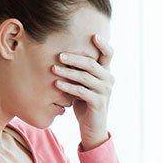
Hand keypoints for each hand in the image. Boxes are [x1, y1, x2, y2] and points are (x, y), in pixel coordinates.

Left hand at [52, 34, 113, 149]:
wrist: (91, 126)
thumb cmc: (84, 101)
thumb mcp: (82, 83)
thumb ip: (79, 70)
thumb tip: (62, 53)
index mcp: (105, 72)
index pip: (109, 54)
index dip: (103, 44)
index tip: (94, 35)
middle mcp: (108, 79)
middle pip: (92, 64)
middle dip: (75, 58)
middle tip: (60, 55)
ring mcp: (105, 91)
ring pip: (86, 77)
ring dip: (68, 72)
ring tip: (53, 69)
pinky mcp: (99, 103)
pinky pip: (82, 92)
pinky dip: (68, 87)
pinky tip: (57, 84)